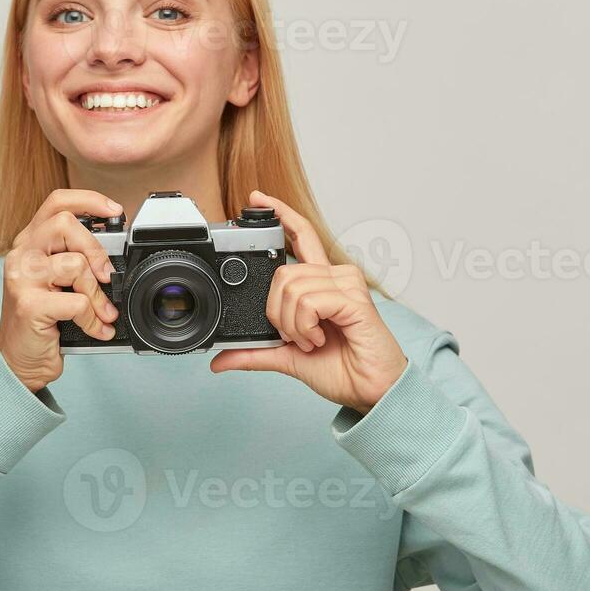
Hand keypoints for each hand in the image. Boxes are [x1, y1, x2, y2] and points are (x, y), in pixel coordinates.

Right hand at [0, 189, 122, 392]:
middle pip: (65, 224)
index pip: (56, 202)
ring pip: (75, 265)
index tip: (114, 210)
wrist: (17, 361)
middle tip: (106, 276)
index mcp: (29, 243)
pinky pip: (77, 302)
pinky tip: (95, 330)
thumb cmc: (40, 322)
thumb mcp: (56, 283)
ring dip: (97, 294)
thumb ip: (74, 261)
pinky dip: (93, 319)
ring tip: (102, 313)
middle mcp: (21, 255)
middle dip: (95, 250)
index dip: (88, 199)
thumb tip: (113, 259)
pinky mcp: (29, 305)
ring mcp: (21, 279)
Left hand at [210, 190, 408, 412]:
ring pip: (292, 287)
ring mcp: (347, 284)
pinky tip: (319, 339)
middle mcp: (335, 277)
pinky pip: (310, 302)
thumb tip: (220, 360)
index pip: (301, 235)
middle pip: (283, 272)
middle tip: (295, 336)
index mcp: (321, 284)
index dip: (281, 214)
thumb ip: (256, 352)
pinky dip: (305, 326)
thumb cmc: (341, 369)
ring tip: (311, 340)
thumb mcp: (287, 358)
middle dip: (277, 312)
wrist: (370, 391)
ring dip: (292, 324)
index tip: (257, 199)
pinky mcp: (354, 300)